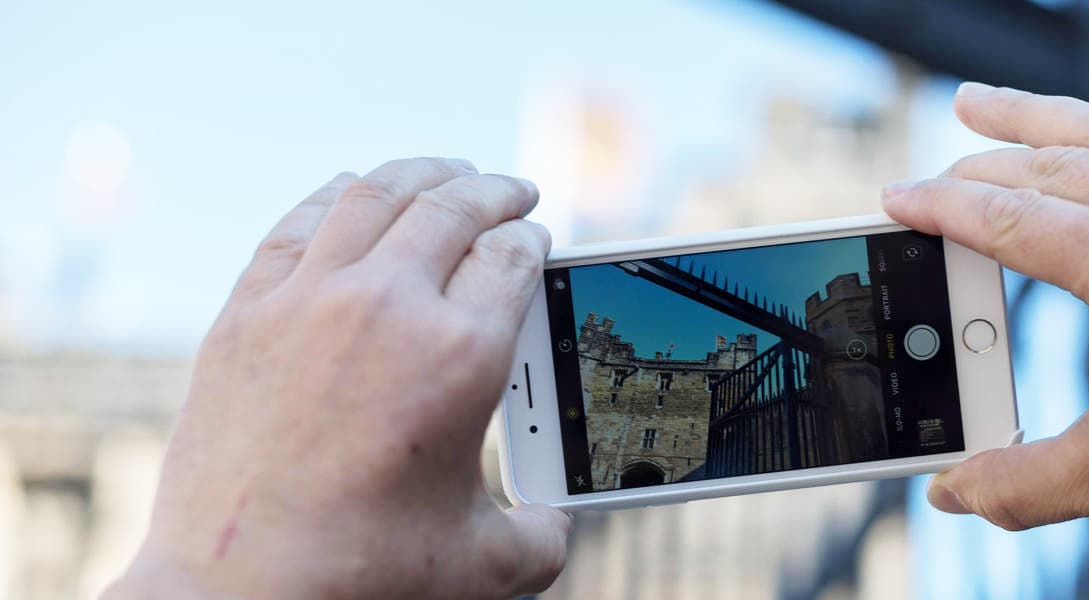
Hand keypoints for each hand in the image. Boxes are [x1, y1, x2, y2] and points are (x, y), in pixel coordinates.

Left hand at [106, 158, 567, 598]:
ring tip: (445, 171)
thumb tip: (557, 524)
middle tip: (512, 192)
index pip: (514, 256)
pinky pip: (300, 224)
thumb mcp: (485, 564)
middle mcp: (388, 307)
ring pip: (376, 196)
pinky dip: (338, 196)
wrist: (239, 593)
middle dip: (495, 191)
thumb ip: (542, 533)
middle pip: (455, 208)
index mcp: (462, 354)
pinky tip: (353, 192)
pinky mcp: (245, 314)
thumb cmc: (365, 577)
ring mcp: (307, 301)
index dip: (534, 239)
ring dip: (423, 173)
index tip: (537, 237)